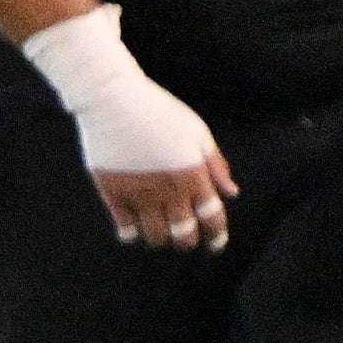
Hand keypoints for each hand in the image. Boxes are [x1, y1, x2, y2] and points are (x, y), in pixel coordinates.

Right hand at [22, 6, 239, 249]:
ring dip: (161, 238)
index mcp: (193, 176)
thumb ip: (215, 165)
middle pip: (184, 236)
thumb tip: (231, 193)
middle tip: (186, 238)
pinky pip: (126, 230)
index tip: (216, 244)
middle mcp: (168, 191)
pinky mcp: (113, 194)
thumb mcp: (197, 132)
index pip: (212, 219)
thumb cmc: (159, 110)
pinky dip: (133, 234)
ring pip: (155, 237)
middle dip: (188, 241)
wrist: (112, 99)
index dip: (216, 236)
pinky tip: (135, 227)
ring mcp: (139, 195)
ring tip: (161, 230)